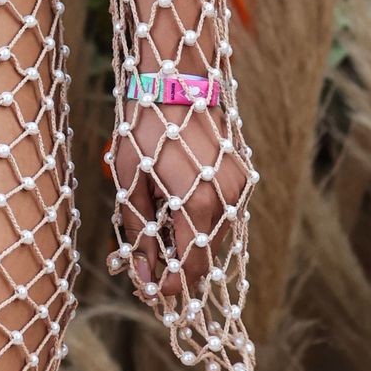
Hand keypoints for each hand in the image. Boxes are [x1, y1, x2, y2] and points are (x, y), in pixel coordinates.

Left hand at [107, 98, 253, 306]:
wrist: (176, 81)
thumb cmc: (145, 127)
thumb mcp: (129, 180)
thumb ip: (139, 230)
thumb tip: (142, 272)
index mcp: (198, 204)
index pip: (189, 267)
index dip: (167, 285)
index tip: (145, 289)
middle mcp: (228, 200)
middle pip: (203, 255)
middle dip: (173, 266)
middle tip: (140, 265)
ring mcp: (239, 187)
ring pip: (213, 236)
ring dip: (185, 242)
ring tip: (151, 231)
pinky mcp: (241, 176)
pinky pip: (221, 214)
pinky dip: (197, 222)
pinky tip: (171, 209)